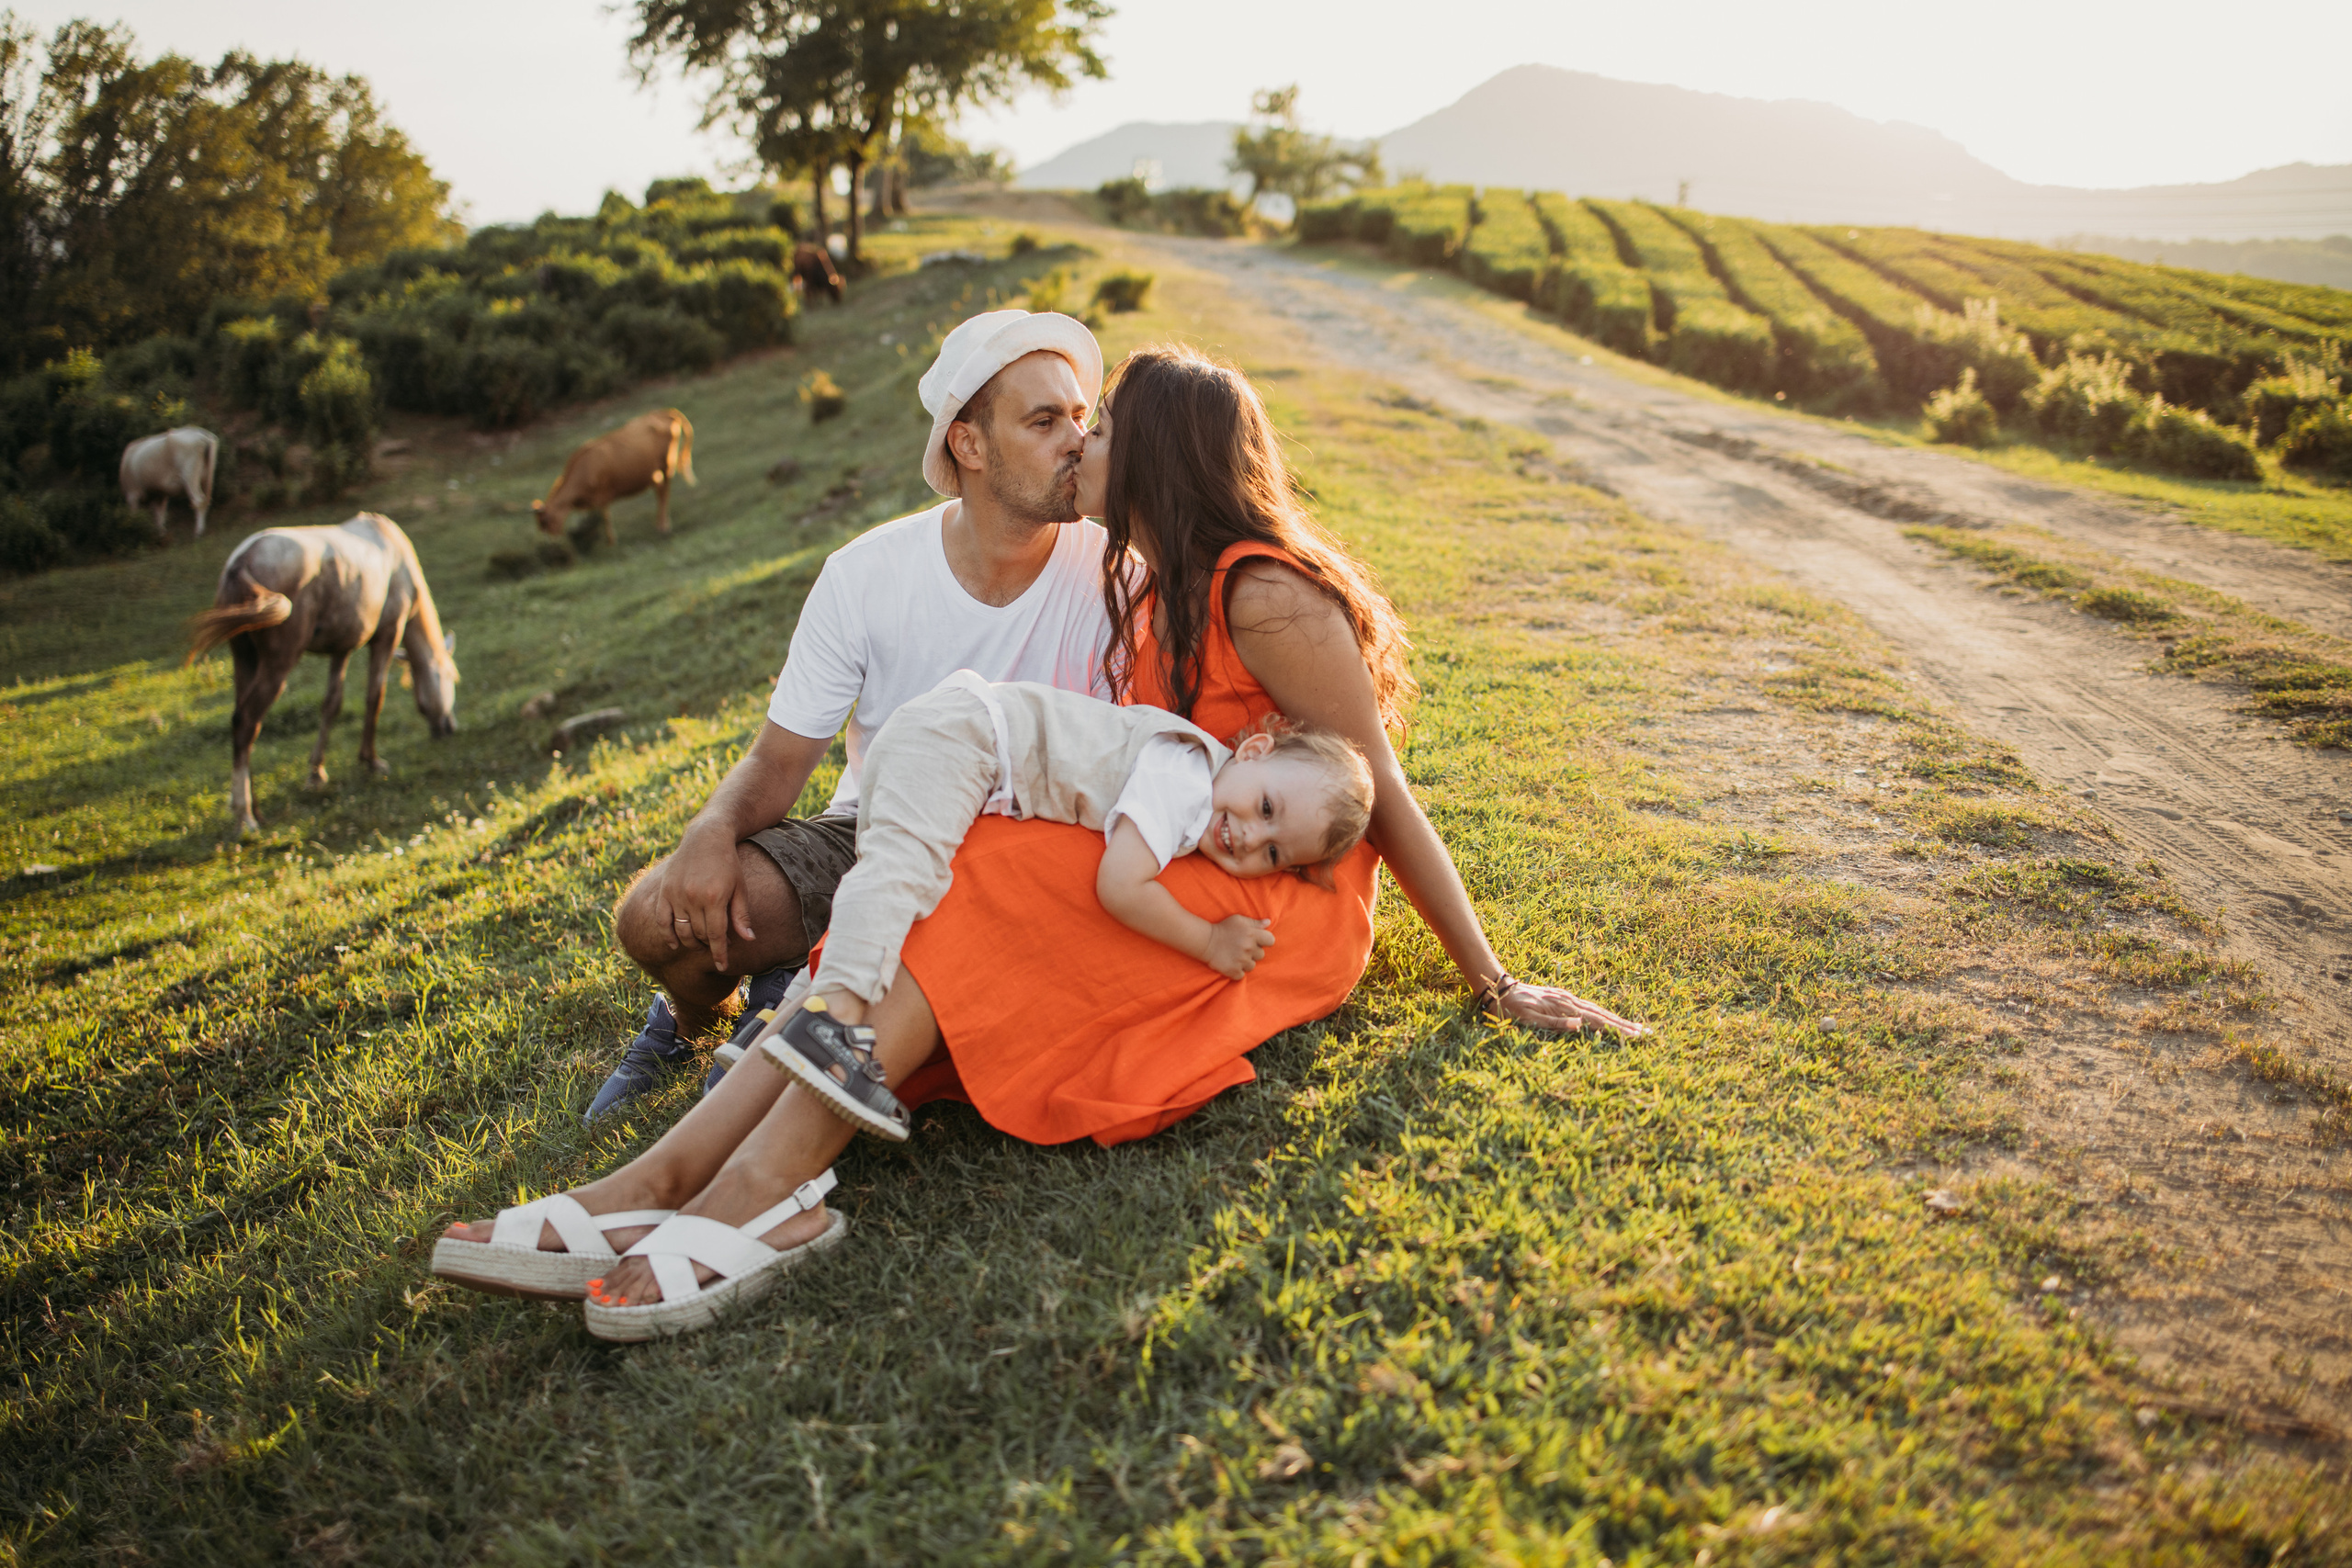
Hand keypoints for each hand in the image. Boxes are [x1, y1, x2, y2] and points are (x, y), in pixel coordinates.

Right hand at [654, 824, 754, 970]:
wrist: (705, 837)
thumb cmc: (727, 863)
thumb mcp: (740, 887)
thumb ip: (741, 915)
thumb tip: (748, 940)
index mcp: (714, 897)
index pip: (715, 935)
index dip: (719, 953)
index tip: (723, 966)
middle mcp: (692, 897)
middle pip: (699, 935)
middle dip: (709, 946)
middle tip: (717, 945)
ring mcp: (676, 895)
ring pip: (681, 931)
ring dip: (691, 943)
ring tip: (701, 944)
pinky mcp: (665, 892)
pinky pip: (662, 921)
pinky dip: (668, 936)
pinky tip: (675, 944)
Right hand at [1200, 915, 1274, 979]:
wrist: (1206, 941)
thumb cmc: (1223, 928)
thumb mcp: (1239, 920)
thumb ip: (1255, 923)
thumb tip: (1268, 922)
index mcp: (1252, 934)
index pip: (1271, 941)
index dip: (1265, 941)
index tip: (1257, 941)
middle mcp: (1248, 948)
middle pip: (1261, 955)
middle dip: (1254, 952)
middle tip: (1242, 948)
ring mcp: (1241, 960)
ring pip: (1252, 966)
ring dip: (1246, 962)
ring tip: (1236, 956)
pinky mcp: (1233, 971)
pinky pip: (1242, 975)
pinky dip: (1237, 971)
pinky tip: (1231, 963)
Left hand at [1494, 981, 1647, 1036]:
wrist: (1499, 989)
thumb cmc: (1510, 1009)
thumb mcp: (1528, 1020)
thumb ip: (1554, 1023)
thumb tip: (1580, 1025)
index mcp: (1564, 1008)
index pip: (1597, 1021)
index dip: (1616, 1029)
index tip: (1635, 1036)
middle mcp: (1569, 1001)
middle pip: (1602, 1014)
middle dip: (1623, 1025)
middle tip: (1644, 1033)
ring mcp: (1566, 999)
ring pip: (1596, 1011)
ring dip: (1616, 1020)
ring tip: (1633, 1027)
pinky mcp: (1561, 998)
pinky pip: (1587, 1008)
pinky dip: (1602, 1015)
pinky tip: (1607, 1019)